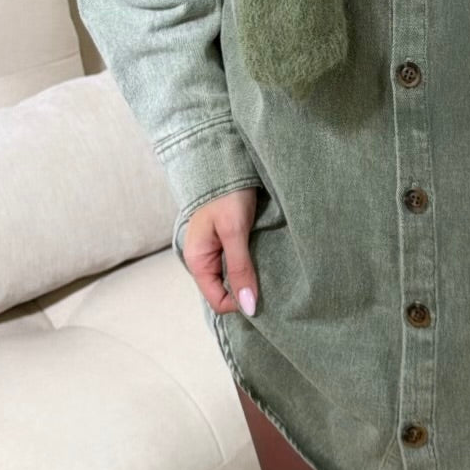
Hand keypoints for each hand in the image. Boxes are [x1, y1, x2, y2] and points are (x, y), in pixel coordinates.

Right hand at [181, 186, 260, 316]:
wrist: (227, 163)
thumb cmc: (226, 195)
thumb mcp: (234, 232)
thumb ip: (240, 268)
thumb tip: (248, 306)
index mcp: (198, 261)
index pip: (218, 301)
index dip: (240, 303)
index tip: (263, 293)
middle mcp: (205, 260)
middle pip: (227, 292)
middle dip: (248, 291)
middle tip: (272, 281)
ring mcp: (216, 252)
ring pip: (235, 278)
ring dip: (252, 277)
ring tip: (270, 268)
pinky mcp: (228, 242)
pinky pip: (240, 264)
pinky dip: (253, 265)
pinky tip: (266, 258)